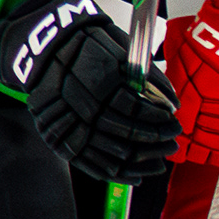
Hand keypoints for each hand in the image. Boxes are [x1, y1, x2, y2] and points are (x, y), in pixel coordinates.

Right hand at [0, 0, 177, 184]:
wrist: (47, 46)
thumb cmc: (88, 43)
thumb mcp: (117, 45)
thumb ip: (142, 73)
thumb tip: (170, 99)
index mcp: (91, 73)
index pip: (130, 103)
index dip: (155, 114)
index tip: (172, 116)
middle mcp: (76, 97)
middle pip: (120, 129)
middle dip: (151, 138)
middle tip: (172, 141)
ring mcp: (62, 117)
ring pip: (104, 148)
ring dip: (136, 158)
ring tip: (159, 159)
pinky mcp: (55, 133)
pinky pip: (86, 160)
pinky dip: (112, 171)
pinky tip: (133, 174)